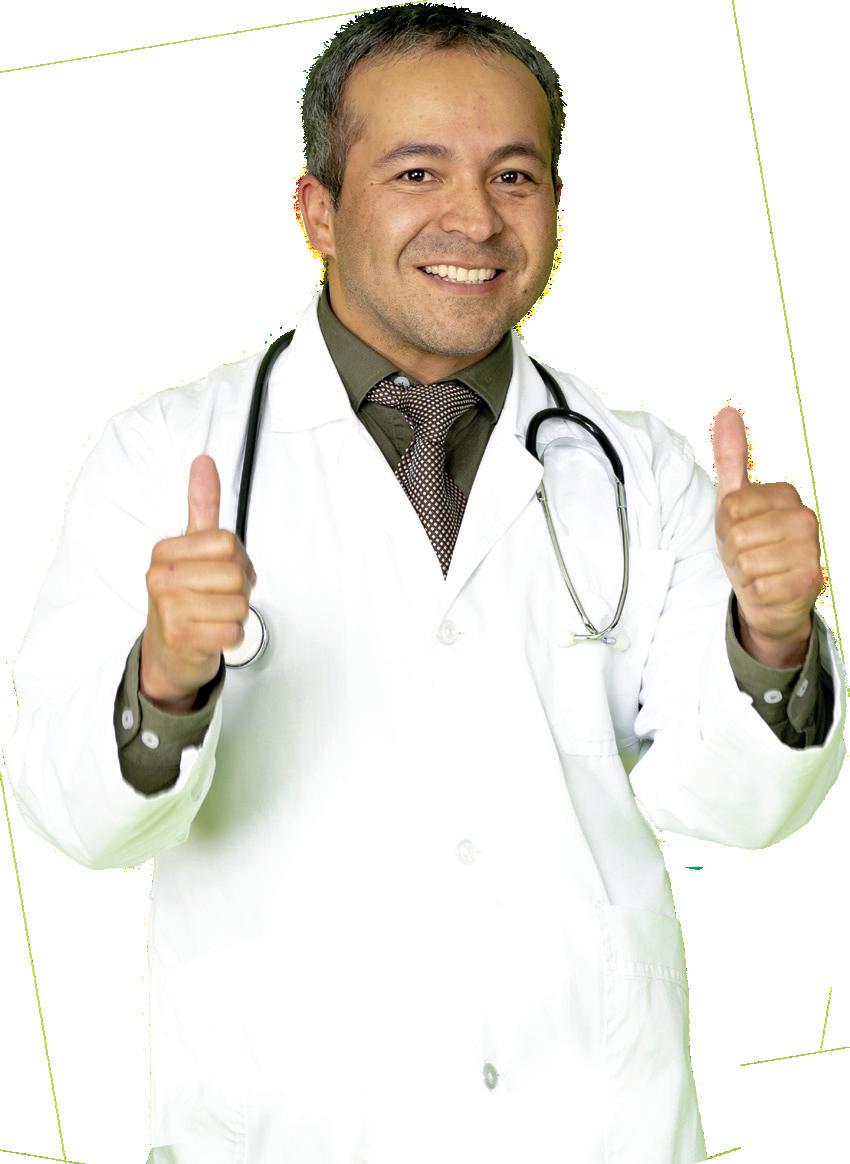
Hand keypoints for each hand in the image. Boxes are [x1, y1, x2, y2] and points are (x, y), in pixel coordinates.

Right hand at [140, 455, 256, 707]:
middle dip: (240, 589)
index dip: (239, 559)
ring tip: (213, 616)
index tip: (223, 570)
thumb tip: (204, 460)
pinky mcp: (179, 638)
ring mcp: (166, 608)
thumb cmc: (187, 596)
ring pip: (238, 604)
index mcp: (164, 550)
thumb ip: (202, 505)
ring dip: (236, 615)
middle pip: (236, 574)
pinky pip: (233, 632)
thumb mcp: (193, 548)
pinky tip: (211, 634)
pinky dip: (231, 636)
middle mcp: (159, 576)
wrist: (167, 651)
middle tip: (220, 598)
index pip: (229, 542)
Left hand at [712, 406, 822, 668]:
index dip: (726, 525)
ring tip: (758, 571)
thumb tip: (727, 410)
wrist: (768, 595)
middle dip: (733, 551)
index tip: (739, 531)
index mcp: (786, 496)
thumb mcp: (733, 501)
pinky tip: (767, 589)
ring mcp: (811, 550)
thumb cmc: (749, 545)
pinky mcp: (809, 582)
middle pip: (738, 535)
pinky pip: (760, 586)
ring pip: (748, 562)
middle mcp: (805, 519)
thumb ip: (730, 457)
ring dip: (744, 573)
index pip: (732, 507)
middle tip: (747, 555)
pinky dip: (755, 592)